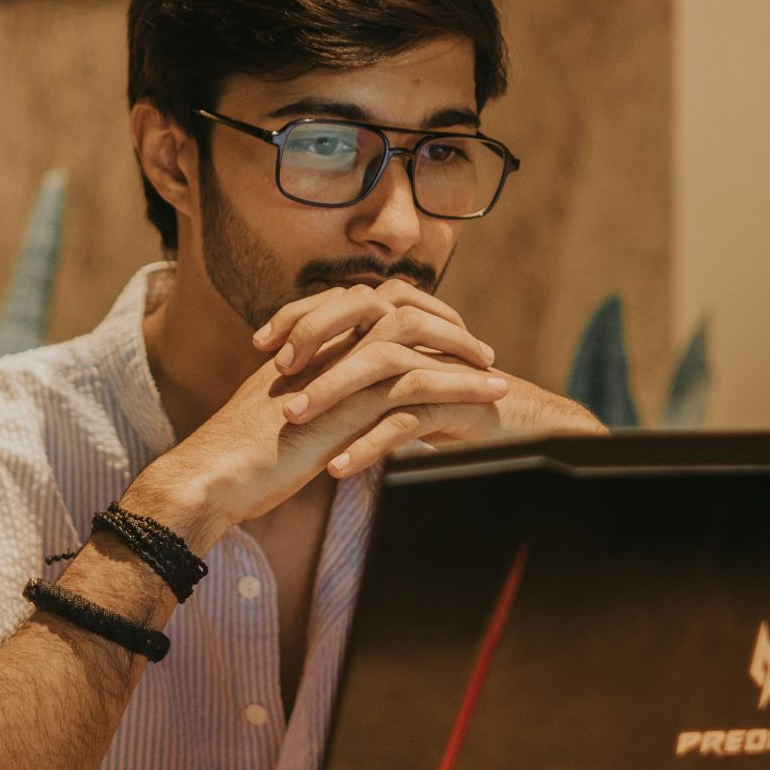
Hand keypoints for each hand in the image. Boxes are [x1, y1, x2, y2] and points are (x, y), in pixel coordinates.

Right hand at [134, 335, 507, 543]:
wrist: (210, 478)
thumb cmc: (239, 462)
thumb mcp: (283, 422)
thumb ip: (312, 404)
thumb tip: (341, 413)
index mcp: (305, 346)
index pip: (366, 305)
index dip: (411, 315)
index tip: (443, 339)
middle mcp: (320, 348)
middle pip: (394, 305)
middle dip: (443, 323)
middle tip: (480, 350)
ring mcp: (332, 373)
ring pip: (410, 340)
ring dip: (460, 356)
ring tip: (497, 378)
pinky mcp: (345, 407)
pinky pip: (413, 384)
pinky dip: (458, 389)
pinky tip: (487, 402)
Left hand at [253, 281, 607, 474]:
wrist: (510, 427)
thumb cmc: (439, 404)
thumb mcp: (387, 384)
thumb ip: (351, 367)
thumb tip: (293, 374)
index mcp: (396, 321)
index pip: (341, 301)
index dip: (299, 316)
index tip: (260, 345)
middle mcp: (417, 335)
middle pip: (360, 319)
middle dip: (313, 342)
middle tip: (274, 376)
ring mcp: (436, 365)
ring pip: (380, 365)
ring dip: (335, 392)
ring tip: (296, 420)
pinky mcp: (454, 402)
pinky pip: (406, 419)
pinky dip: (369, 444)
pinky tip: (339, 467)